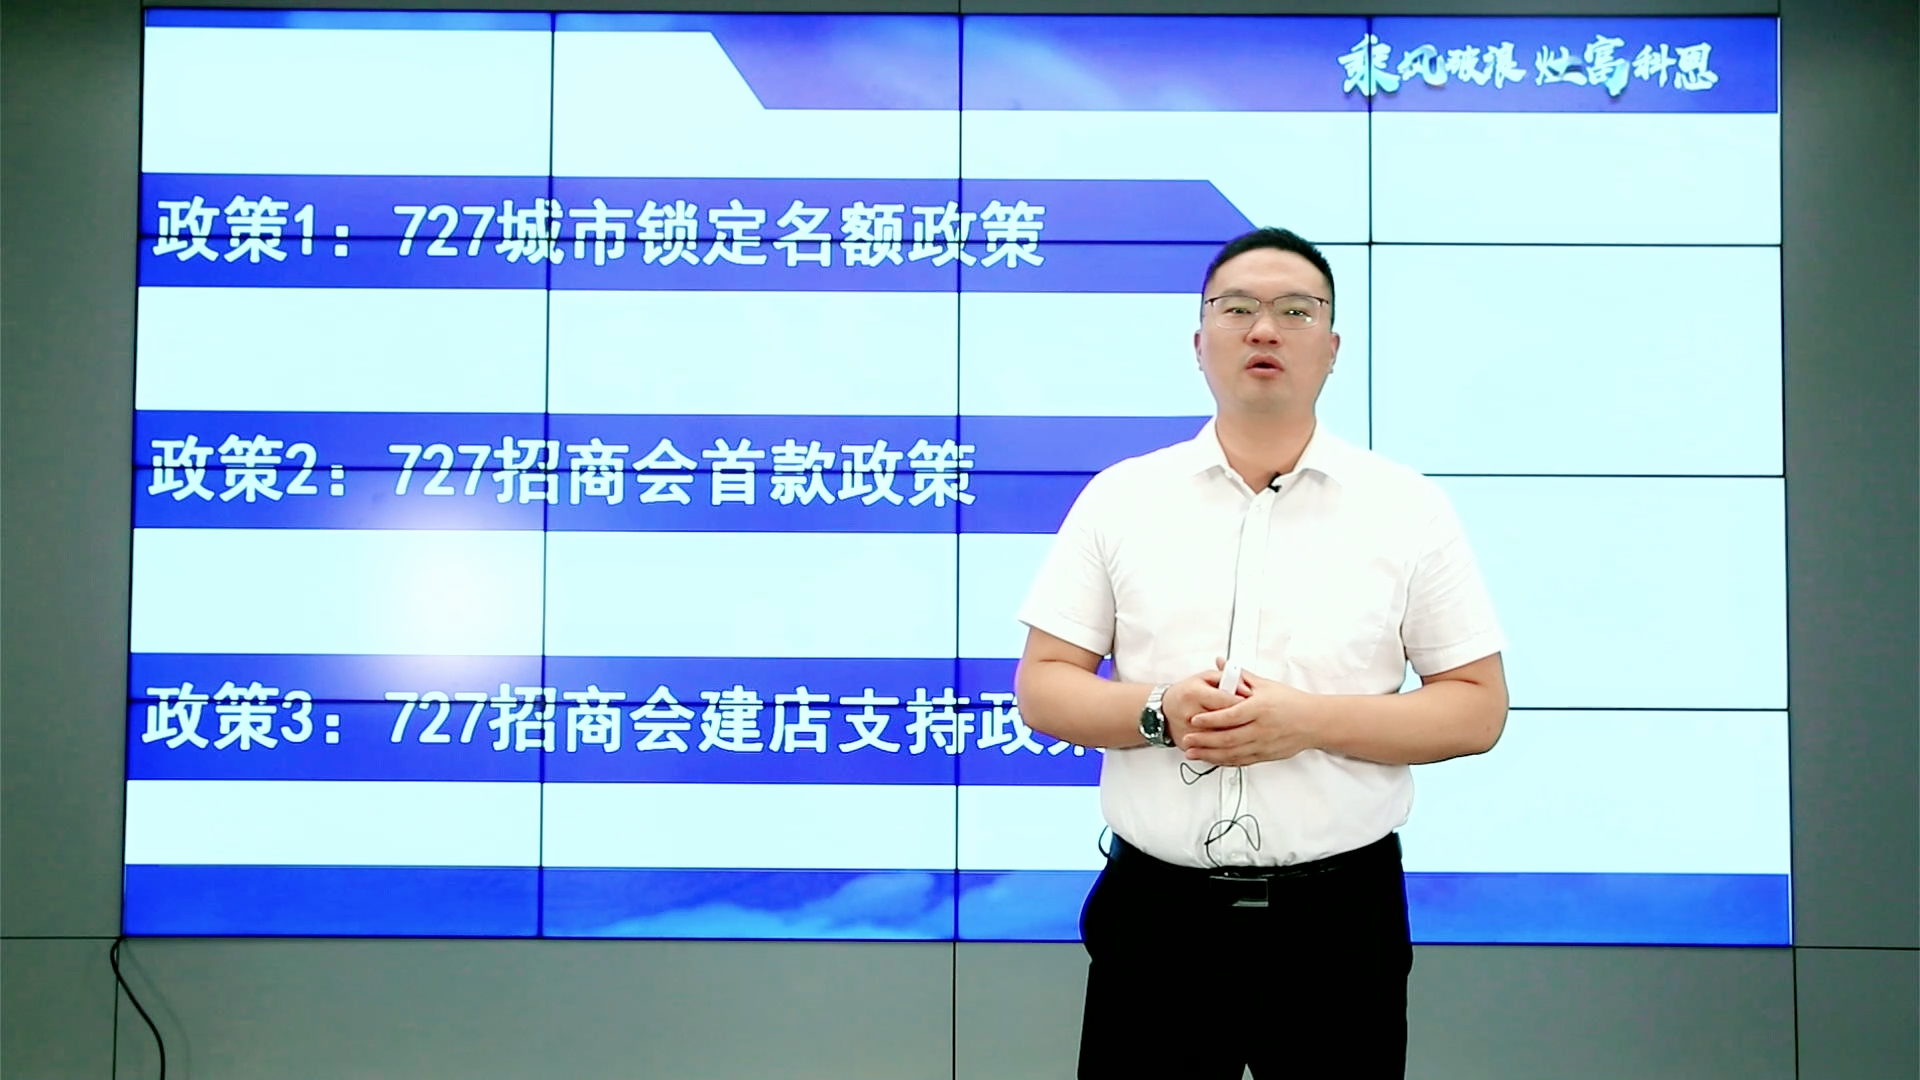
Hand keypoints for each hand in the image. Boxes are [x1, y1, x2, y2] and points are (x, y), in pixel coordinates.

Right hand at [1160, 658, 1249, 747]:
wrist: (1163, 711)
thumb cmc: (1186, 693)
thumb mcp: (1205, 678)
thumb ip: (1226, 678)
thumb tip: (1246, 688)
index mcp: (1194, 694)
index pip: (1226, 701)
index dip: (1245, 703)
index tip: (1256, 704)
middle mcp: (1190, 714)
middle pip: (1225, 722)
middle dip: (1245, 722)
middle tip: (1256, 720)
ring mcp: (1188, 732)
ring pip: (1220, 740)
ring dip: (1239, 738)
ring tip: (1250, 733)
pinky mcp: (1188, 746)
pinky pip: (1211, 751)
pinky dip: (1227, 750)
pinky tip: (1238, 747)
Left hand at [1178, 659, 1321, 765]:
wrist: (1314, 722)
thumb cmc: (1292, 703)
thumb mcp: (1266, 685)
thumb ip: (1240, 676)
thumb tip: (1221, 664)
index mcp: (1260, 708)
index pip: (1231, 715)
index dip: (1210, 718)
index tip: (1194, 719)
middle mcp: (1261, 729)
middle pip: (1228, 737)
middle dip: (1204, 740)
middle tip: (1187, 739)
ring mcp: (1263, 744)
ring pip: (1232, 753)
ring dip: (1209, 754)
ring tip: (1192, 753)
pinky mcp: (1265, 755)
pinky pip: (1241, 761)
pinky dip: (1224, 761)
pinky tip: (1212, 759)